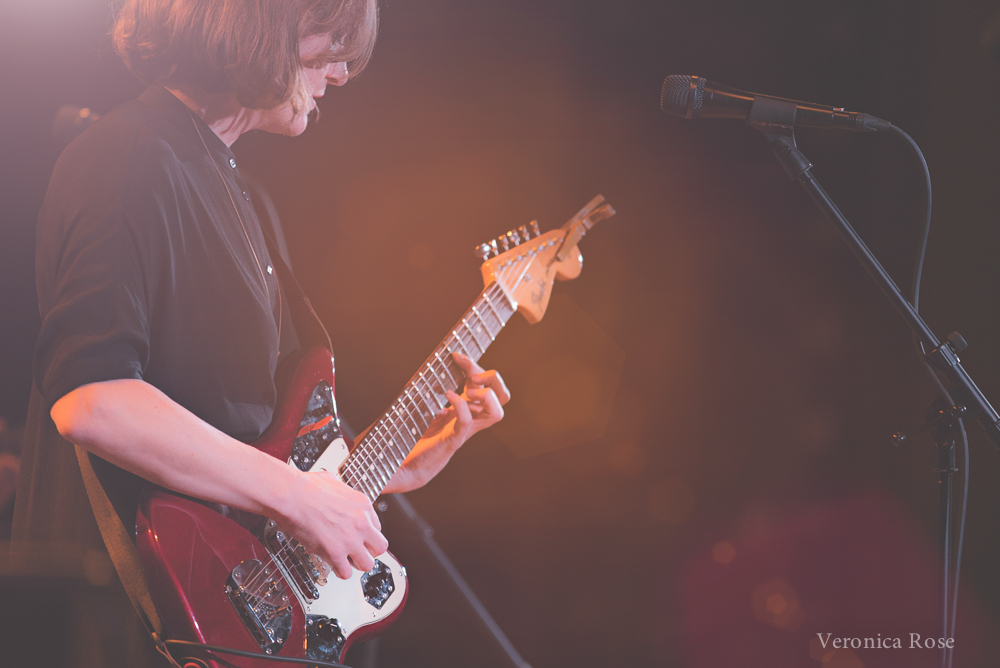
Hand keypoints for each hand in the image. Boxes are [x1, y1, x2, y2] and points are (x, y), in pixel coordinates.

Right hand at [275, 470, 387, 579]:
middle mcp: (361, 522)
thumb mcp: (334, 481)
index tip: (359, 537)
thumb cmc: (306, 487)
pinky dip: (340, 571)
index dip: (366, 534)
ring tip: (347, 560)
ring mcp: (350, 539)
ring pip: (368, 564)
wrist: (292, 495)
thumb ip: (342, 492)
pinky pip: (346, 573)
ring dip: (357, 564)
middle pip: (380, 547)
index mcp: (363, 505)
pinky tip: (333, 565)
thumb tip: (338, 492)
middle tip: (357, 551)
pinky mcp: (335, 553)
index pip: (377, 527)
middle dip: (369, 551)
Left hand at [383, 352, 509, 492]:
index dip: (476, 366)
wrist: (406, 468)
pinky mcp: (453, 440)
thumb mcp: (426, 410)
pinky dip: (460, 406)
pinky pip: (467, 422)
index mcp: (466, 410)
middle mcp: (471, 420)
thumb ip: (432, 396)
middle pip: (503, 397)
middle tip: (471, 376)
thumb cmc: (414, 439)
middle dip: (493, 379)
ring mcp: (464, 431)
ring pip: (497, 413)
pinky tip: (446, 396)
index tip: (456, 355)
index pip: (488, 386)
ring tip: (466, 390)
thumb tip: (429, 377)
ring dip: (485, 396)